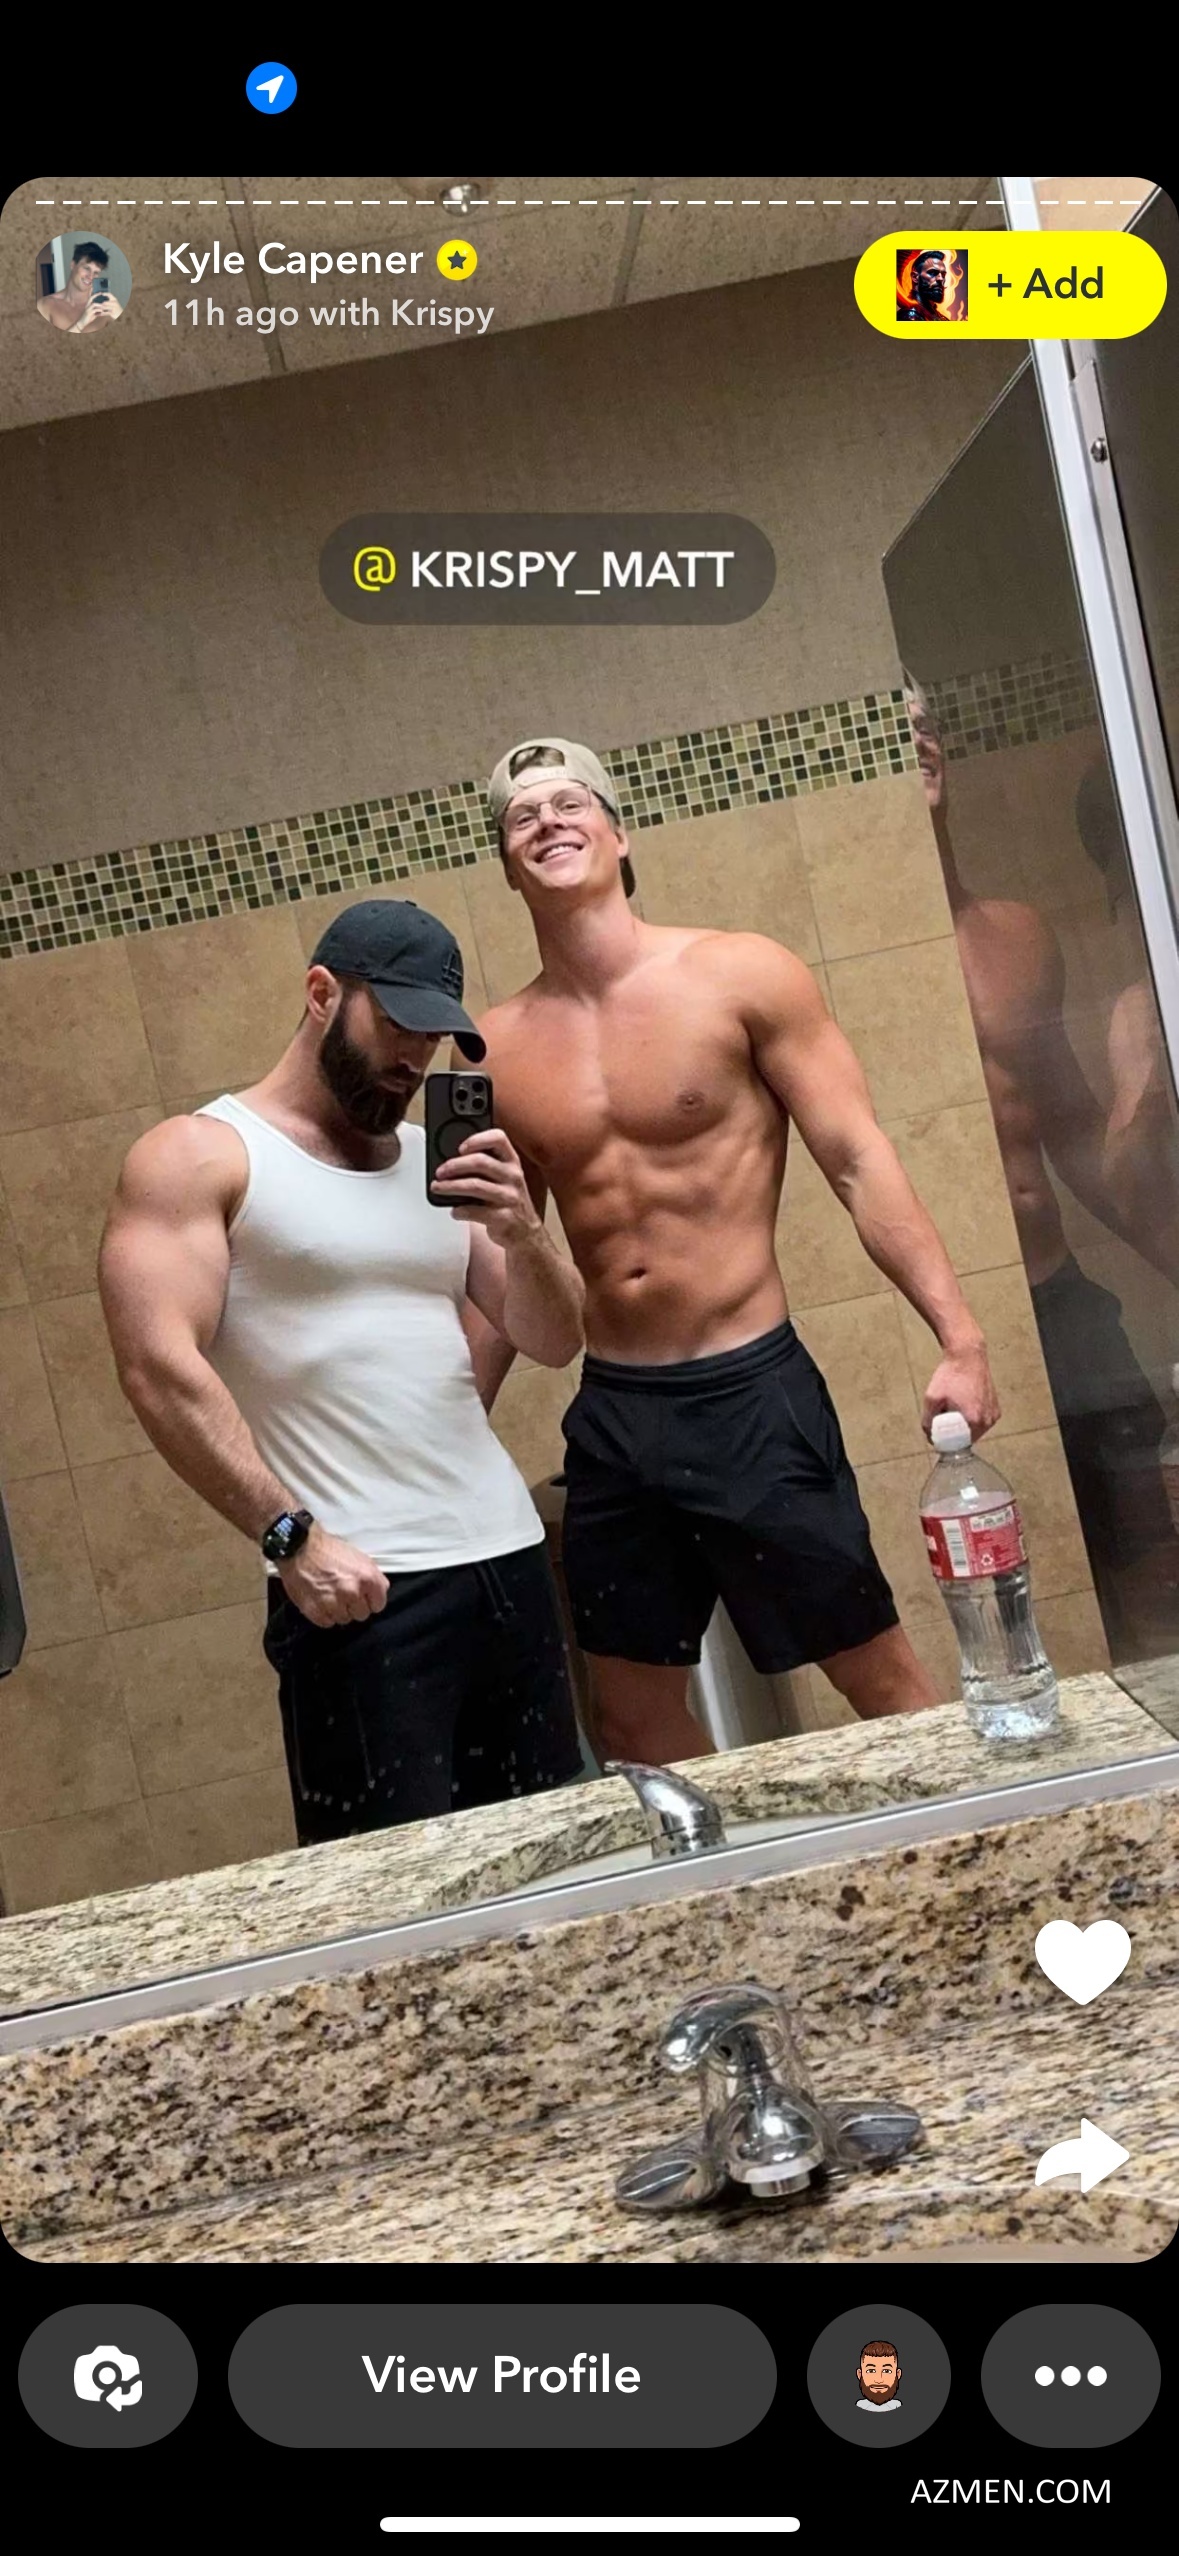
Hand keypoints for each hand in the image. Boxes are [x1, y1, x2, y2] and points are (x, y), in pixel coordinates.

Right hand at [278, 1524, 387, 1626]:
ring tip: (329, 1595)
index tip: (363, 1596)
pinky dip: (324, 1614)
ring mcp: (333, 1604)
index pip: (378, 1605)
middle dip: (354, 1606)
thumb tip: (381, 1591)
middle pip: (361, 1614)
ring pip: (344, 1620)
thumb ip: (374, 1577)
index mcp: (367, 1578)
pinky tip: (320, 1600)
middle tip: (344, 1593)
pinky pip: (327, 1622)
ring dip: (338, 1610)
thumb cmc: (329, 1550)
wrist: (299, 1547)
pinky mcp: (315, 1611)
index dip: (370, 1600)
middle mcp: (352, 1593)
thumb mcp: (359, 1557)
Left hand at [430, 1126, 539, 1246]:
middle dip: (454, 1165)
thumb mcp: (503, 1178)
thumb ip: (484, 1167)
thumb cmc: (507, 1201)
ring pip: (475, 1186)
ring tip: (437, 1188)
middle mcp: (513, 1177)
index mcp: (512, 1162)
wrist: (526, 1232)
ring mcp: (509, 1197)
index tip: (460, 1148)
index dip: (477, 1139)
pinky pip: (475, 1211)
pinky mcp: (504, 1218)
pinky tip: (455, 1211)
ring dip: (450, 1186)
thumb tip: (449, 1163)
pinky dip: (459, 1210)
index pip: (498, 1139)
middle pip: (480, 1161)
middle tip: (440, 1172)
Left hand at [922, 1339, 999, 1440]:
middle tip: (944, 1416)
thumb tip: (930, 1437)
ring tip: (954, 1406)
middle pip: (967, 1438)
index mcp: (974, 1420)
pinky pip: (982, 1421)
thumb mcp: (931, 1399)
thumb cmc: (951, 1374)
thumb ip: (927, 1422)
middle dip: (954, 1433)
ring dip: (964, 1425)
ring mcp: (994, 1414)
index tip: (938, 1432)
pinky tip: (964, 1404)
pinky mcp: (996, 1408)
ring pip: (975, 1430)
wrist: (967, 1355)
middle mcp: (988, 1420)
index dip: (945, 1441)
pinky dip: (973, 1417)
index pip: (957, 1444)